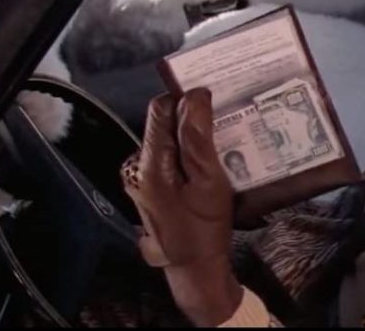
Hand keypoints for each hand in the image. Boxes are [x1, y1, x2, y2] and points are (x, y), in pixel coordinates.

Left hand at [121, 88, 241, 324]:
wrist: (193, 268)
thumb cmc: (205, 228)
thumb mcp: (210, 182)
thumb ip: (198, 139)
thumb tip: (195, 96)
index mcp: (150, 163)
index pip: (160, 109)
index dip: (187, 99)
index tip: (215, 101)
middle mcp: (138, 166)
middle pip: (164, 124)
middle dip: (193, 119)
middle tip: (226, 122)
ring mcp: (141, 177)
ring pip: (168, 141)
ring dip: (193, 138)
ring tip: (223, 143)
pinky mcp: (149, 187)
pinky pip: (169, 158)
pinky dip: (188, 155)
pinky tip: (210, 164)